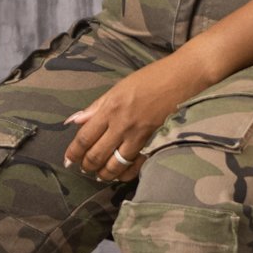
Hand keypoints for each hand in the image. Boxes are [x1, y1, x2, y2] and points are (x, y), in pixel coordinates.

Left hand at [64, 54, 205, 181]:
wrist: (183, 77)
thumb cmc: (151, 78)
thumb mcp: (119, 87)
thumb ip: (96, 107)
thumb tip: (73, 121)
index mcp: (110, 108)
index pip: (84, 137)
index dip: (73, 152)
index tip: (68, 160)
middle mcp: (122, 124)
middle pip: (97, 154)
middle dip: (87, 165)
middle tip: (84, 168)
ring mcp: (139, 136)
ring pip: (115, 164)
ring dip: (104, 173)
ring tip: (100, 175)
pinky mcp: (154, 142)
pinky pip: (136, 166)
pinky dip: (125, 174)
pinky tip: (120, 175)